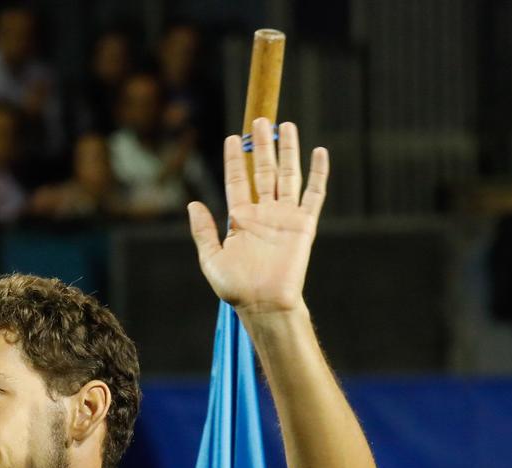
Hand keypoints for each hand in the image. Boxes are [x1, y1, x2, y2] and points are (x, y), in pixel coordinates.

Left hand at [186, 119, 326, 317]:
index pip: (237, 180)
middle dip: (261, 146)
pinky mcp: (304, 224)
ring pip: (288, 175)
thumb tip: (193, 204)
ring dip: (287, 151)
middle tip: (260, 121)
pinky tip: (319, 152)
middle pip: (263, 171)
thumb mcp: (211, 258)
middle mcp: (264, 212)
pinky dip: (318, 173)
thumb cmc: (236, 287)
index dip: (234, 160)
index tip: (232, 138)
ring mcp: (285, 216)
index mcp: (241, 218)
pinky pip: (314, 194)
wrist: (264, 303)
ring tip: (286, 126)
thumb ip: (203, 231)